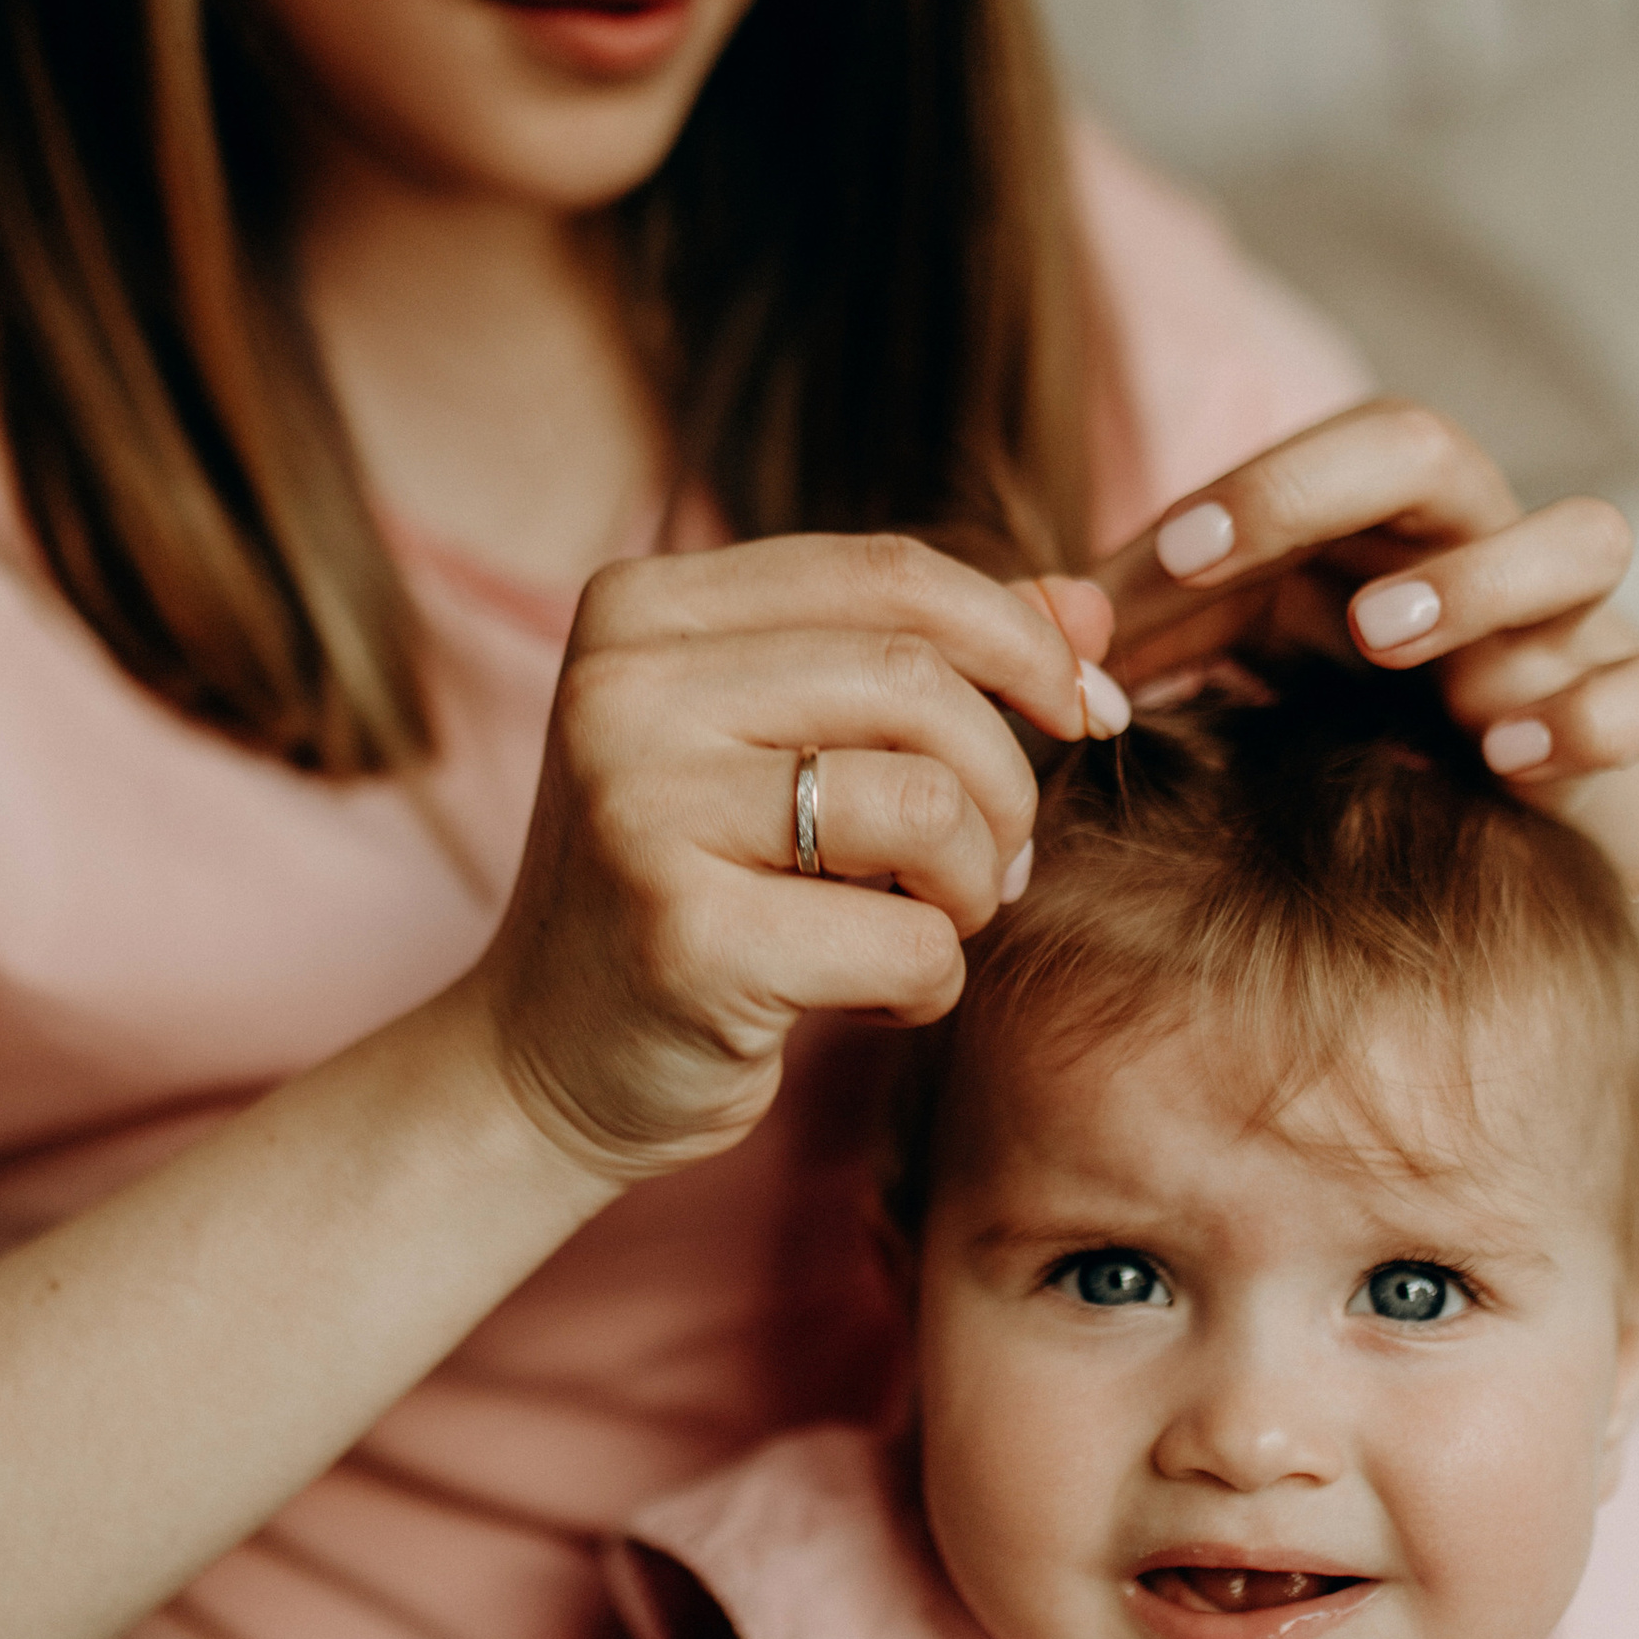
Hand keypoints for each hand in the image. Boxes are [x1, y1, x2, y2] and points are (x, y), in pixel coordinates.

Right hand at [477, 535, 1118, 1184]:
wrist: (545, 1064)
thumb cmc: (693, 887)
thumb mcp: (787, 745)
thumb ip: (925, 659)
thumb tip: (1093, 610)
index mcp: (641, 608)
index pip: (888, 575)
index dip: (1021, 639)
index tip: (1082, 712)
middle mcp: (624, 688)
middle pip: (918, 680)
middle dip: (1005, 780)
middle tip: (995, 861)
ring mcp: (641, 807)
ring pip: (929, 801)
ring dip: (974, 884)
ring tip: (928, 922)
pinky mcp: (683, 936)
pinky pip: (908, 940)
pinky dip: (928, 982)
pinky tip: (866, 996)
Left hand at [1098, 401, 1638, 857]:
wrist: (1522, 814)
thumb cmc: (1356, 709)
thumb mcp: (1239, 660)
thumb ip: (1137, 638)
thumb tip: (1037, 624)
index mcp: (1371, 519)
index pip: (1319, 451)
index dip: (1252, 488)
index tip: (1169, 559)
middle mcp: (1473, 542)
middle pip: (1431, 447)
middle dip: (1339, 490)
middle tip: (1237, 541)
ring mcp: (1567, 622)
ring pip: (1587, 537)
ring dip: (1486, 580)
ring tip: (1387, 642)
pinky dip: (1596, 711)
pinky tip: (1510, 757)